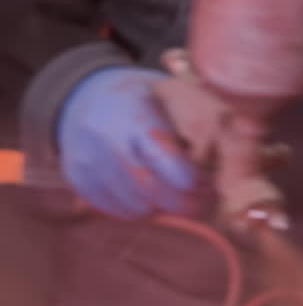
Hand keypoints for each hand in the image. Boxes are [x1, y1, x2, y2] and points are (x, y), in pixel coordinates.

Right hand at [57, 68, 201, 218]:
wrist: (85, 94)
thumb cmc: (143, 100)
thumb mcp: (171, 99)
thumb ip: (197, 131)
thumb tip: (221, 172)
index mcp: (134, 116)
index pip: (165, 160)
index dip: (190, 178)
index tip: (206, 182)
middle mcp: (105, 139)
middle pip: (149, 190)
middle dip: (180, 202)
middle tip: (199, 203)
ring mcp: (87, 161)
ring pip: (133, 206)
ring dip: (159, 207)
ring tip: (173, 194)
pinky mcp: (77, 179)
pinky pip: (115, 211)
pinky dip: (137, 210)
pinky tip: (146, 194)